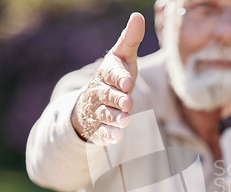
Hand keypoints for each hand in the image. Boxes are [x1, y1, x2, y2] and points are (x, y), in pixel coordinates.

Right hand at [71, 13, 144, 145]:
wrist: (92, 102)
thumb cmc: (114, 77)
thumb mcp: (122, 58)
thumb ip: (130, 40)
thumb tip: (138, 16)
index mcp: (106, 73)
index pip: (111, 73)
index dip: (119, 77)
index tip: (128, 82)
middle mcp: (99, 92)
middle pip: (106, 95)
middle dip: (116, 98)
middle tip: (127, 103)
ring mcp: (98, 110)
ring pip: (104, 114)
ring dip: (113, 117)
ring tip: (125, 121)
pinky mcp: (99, 128)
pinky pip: (102, 132)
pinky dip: (109, 135)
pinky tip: (117, 137)